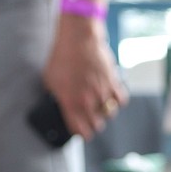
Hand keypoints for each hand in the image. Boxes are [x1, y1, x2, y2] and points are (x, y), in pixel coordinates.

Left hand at [43, 17, 126, 140]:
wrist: (78, 37)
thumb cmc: (62, 56)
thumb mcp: (50, 79)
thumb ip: (57, 97)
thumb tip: (60, 105)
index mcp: (71, 103)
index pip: (81, 131)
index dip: (82, 133)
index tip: (81, 131)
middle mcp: (88, 102)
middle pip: (97, 125)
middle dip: (93, 123)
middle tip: (90, 117)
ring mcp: (102, 93)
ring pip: (109, 114)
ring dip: (105, 111)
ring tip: (99, 104)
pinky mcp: (113, 83)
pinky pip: (120, 100)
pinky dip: (117, 100)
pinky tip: (110, 95)